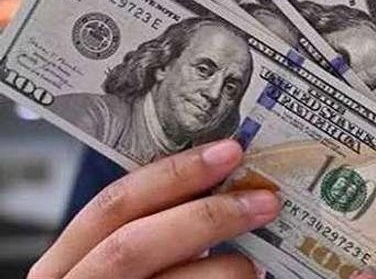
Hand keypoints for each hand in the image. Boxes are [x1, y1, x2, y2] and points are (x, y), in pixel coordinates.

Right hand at [28, 140, 279, 278]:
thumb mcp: (119, 265)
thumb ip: (152, 232)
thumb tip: (219, 191)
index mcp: (65, 264)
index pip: (112, 205)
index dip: (173, 175)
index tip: (228, 153)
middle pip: (134, 244)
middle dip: (206, 216)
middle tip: (264, 201)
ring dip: (225, 267)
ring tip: (258, 262)